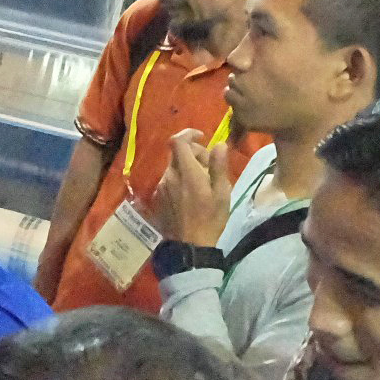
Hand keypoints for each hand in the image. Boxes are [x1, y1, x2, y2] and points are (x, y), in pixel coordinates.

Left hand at [150, 128, 234, 247]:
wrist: (189, 246)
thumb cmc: (210, 219)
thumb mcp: (221, 193)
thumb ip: (219, 166)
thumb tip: (219, 144)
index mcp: (186, 172)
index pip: (178, 141)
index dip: (189, 133)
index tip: (202, 138)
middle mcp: (169, 176)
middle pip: (177, 153)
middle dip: (194, 153)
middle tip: (210, 167)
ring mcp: (161, 187)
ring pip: (173, 167)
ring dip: (187, 168)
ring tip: (202, 184)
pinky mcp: (158, 197)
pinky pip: (169, 180)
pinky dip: (179, 180)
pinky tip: (190, 195)